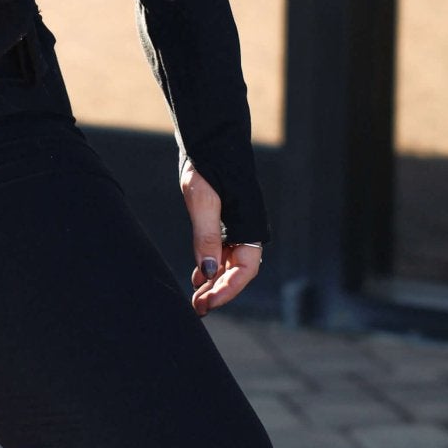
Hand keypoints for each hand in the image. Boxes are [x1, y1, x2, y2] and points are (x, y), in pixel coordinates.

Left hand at [180, 160, 262, 315]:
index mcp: (251, 227)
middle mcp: (249, 230)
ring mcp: (239, 227)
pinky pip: (223, 252)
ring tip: (196, 297)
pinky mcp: (227, 222)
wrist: (211, 140)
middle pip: (238, 272)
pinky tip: (198, 276)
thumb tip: (208, 272)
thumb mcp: (203, 202)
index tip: (206, 302)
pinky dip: (211, 266)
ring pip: (230, 264)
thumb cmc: (209, 167)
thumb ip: (206, 237)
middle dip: (219, 291)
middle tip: (197, 307)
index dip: (227, 290)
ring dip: (214, 282)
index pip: (245, 271)